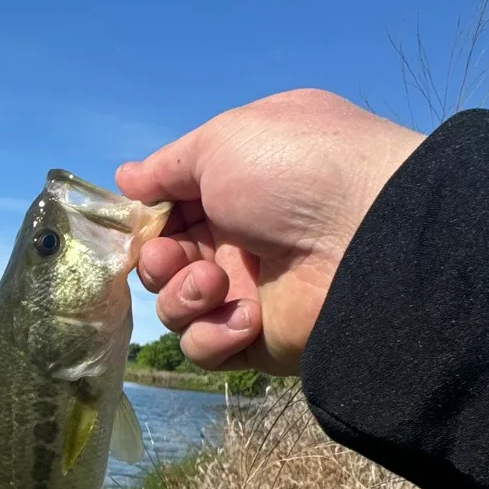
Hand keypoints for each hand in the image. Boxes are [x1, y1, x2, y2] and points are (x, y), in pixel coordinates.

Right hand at [115, 89, 423, 373]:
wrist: (364, 237)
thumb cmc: (295, 171)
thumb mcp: (223, 140)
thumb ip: (166, 165)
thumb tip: (124, 177)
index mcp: (233, 187)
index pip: (167, 211)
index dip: (145, 221)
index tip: (136, 221)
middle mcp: (238, 238)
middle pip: (161, 263)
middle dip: (156, 262)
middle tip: (173, 258)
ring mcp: (247, 290)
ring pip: (175, 308)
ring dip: (182, 296)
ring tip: (216, 285)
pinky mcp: (254, 339)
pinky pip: (204, 348)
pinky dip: (214, 334)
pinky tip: (247, 317)